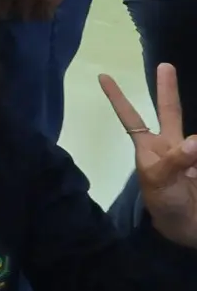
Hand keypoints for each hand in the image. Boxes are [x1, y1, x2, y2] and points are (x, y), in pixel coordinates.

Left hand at [102, 65, 196, 251]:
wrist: (189, 225)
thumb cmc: (165, 203)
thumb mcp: (160, 183)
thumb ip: (175, 161)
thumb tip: (195, 140)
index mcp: (150, 147)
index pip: (131, 118)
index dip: (118, 98)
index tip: (102, 76)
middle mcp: (171, 144)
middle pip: (170, 111)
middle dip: (167, 89)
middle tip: (165, 65)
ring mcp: (192, 152)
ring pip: (195, 137)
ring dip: (196, 147)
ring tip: (190, 174)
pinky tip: (195, 171)